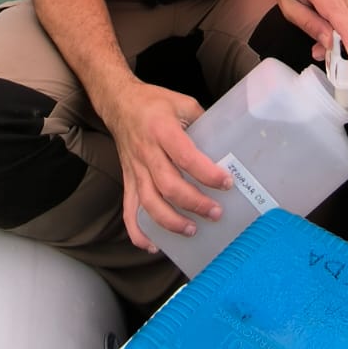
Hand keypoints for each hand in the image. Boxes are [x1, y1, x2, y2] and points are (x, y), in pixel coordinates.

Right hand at [102, 81, 232, 250]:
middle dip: (194, 203)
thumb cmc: (153, 102)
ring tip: (192, 231)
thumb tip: (229, 142)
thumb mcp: (182, 103)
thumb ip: (204, 121)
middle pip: (168, 185)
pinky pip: (128, 210)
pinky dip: (138, 232)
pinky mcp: (128, 180)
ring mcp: (135, 169)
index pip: (185, 157)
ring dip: (170, 221)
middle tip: (216, 213)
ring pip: (149, 202)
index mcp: (162, 130)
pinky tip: (153, 246)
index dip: (207, 173)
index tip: (227, 182)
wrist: (118, 103)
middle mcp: (146, 152)